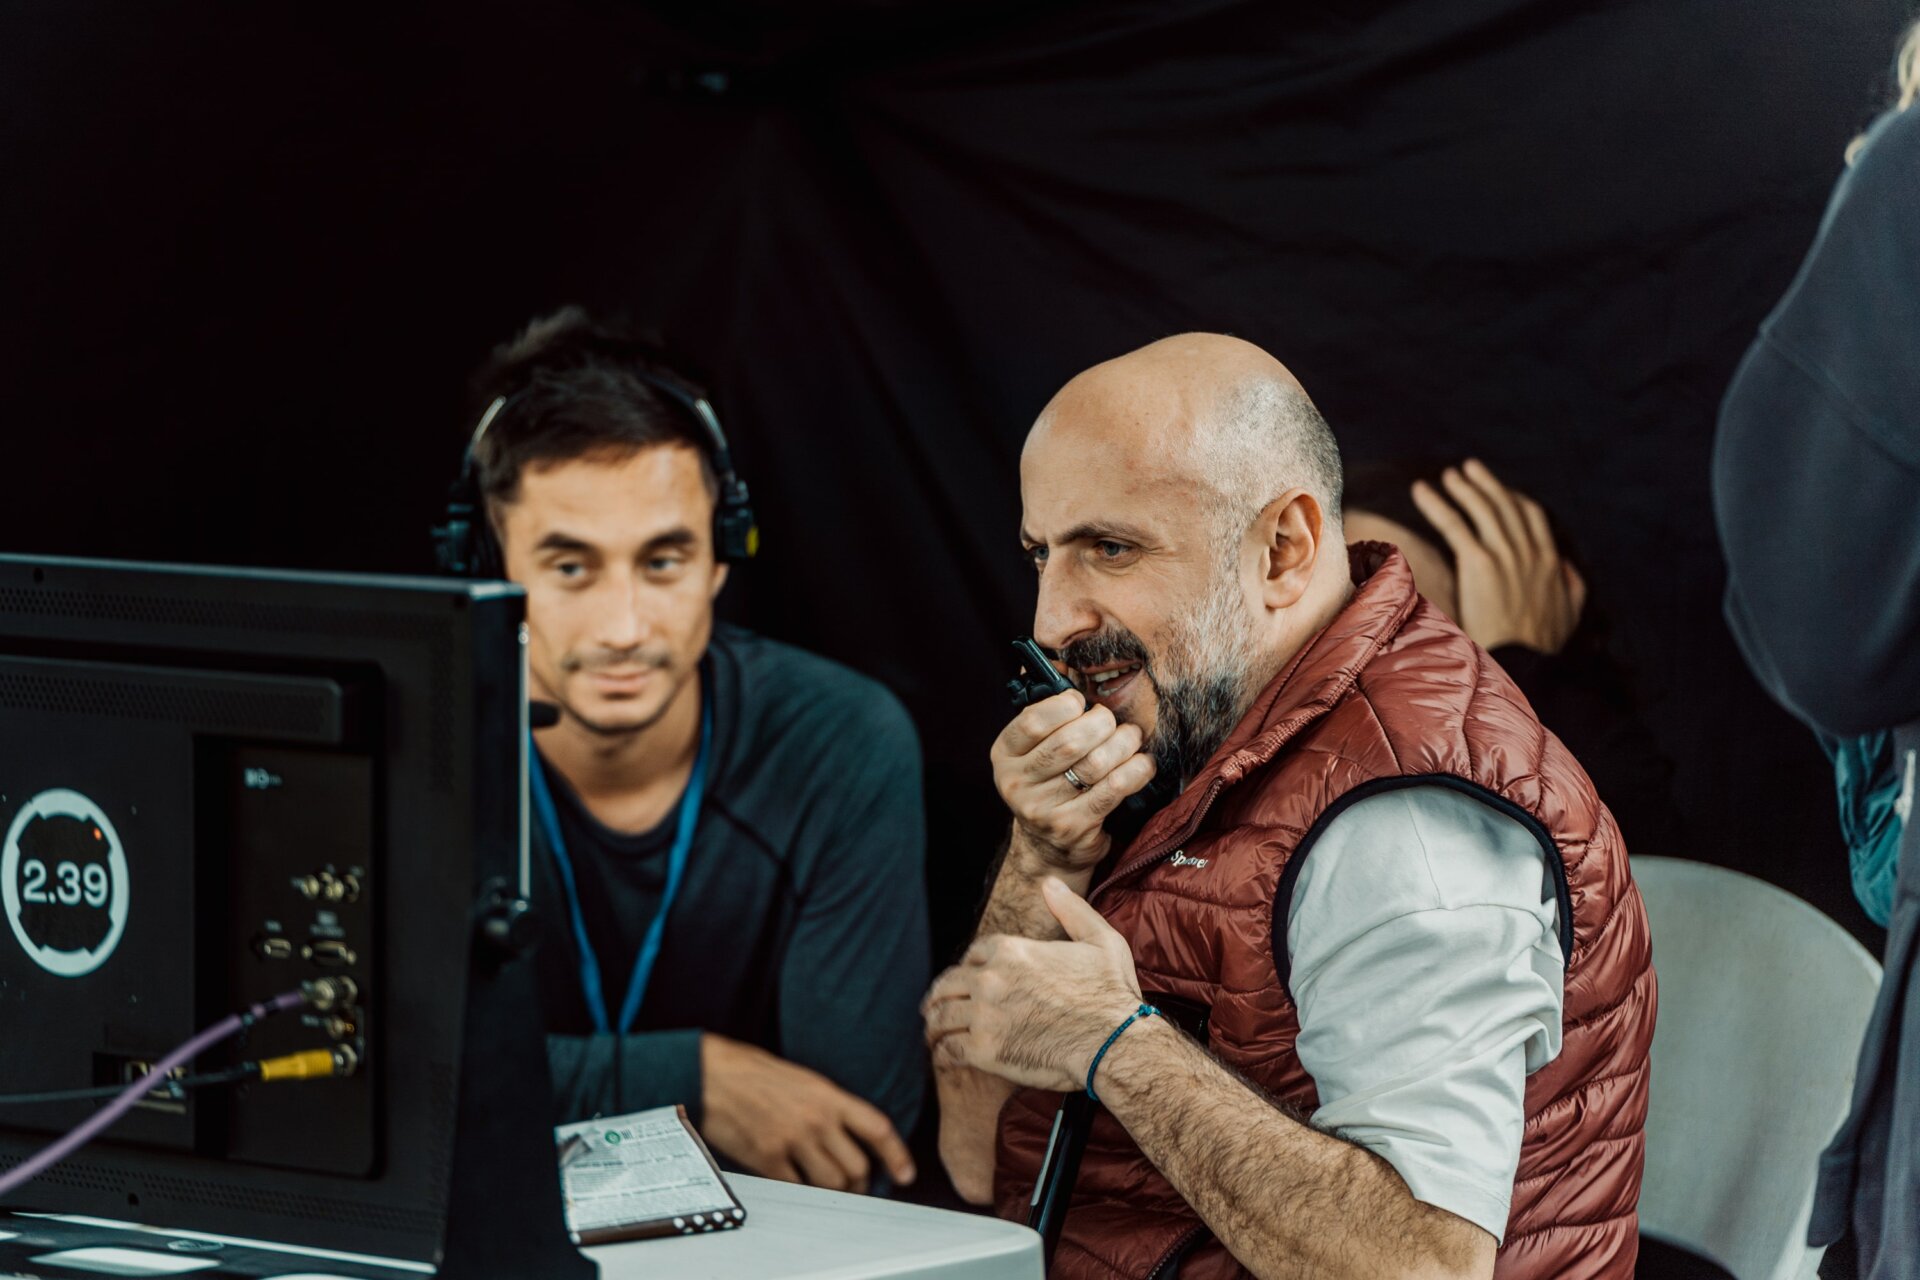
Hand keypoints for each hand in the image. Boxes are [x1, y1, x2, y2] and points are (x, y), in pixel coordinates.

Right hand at [698, 1035, 914, 1192]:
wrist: (709, 1075)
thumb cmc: (752, 1071)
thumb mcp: (802, 1078)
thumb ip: (828, 1104)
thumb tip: (848, 1132)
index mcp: (828, 1095)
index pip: (877, 1128)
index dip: (897, 1155)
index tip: (905, 1173)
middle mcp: (816, 1120)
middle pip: (858, 1167)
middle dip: (861, 1182)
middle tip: (857, 1185)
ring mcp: (793, 1141)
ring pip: (832, 1184)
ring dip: (835, 1192)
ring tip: (830, 1188)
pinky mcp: (768, 1159)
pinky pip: (798, 1189)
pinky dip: (802, 1192)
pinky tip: (798, 1183)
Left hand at [924, 877, 1142, 1092]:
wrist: (1113, 1042)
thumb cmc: (1110, 994)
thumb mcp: (1100, 939)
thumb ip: (1071, 910)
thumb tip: (1049, 884)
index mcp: (1011, 949)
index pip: (973, 954)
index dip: (971, 967)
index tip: (970, 980)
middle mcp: (990, 978)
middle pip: (948, 983)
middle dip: (942, 994)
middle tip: (936, 1006)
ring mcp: (983, 1014)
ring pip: (941, 1016)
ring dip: (935, 1023)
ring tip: (933, 1032)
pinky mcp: (983, 1050)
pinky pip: (947, 1049)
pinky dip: (942, 1052)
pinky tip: (945, 1055)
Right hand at [992, 688, 1156, 873]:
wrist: (1048, 847)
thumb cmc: (1049, 782)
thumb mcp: (1033, 749)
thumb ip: (1045, 711)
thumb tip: (1064, 665)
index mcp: (1005, 756)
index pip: (1032, 722)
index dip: (1063, 705)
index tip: (1081, 701)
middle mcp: (1017, 783)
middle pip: (1068, 742)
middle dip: (1101, 724)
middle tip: (1114, 721)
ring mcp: (1043, 809)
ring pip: (1094, 765)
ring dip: (1123, 745)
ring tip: (1132, 738)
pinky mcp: (1072, 828)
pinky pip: (1112, 790)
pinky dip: (1135, 772)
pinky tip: (1142, 764)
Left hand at [1411, 458, 1587, 653]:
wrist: (1524, 664)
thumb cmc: (1540, 648)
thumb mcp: (1569, 613)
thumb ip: (1571, 587)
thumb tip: (1567, 568)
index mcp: (1549, 561)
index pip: (1532, 516)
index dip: (1514, 498)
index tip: (1500, 490)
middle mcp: (1528, 551)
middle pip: (1505, 505)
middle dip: (1486, 484)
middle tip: (1468, 468)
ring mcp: (1504, 555)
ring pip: (1481, 509)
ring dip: (1462, 488)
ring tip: (1447, 476)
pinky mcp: (1479, 563)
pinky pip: (1454, 525)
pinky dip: (1436, 504)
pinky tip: (1420, 491)